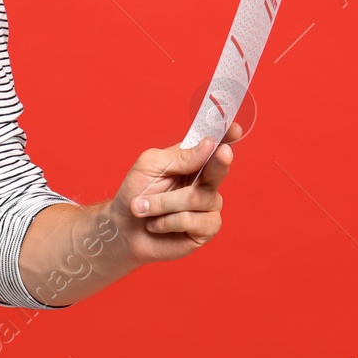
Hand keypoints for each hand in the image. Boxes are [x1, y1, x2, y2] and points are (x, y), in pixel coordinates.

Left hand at [107, 121, 243, 264]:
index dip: (226, 136)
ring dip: (164, 203)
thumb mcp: (150, 165)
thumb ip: (179, 156)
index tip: (235, 128)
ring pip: (198, 197)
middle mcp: (205, 180)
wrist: (123, 229)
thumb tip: (208, 145)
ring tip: (145, 208)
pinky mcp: (206, 228)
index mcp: (192, 160)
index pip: (213, 144)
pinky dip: (167, 221)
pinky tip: (157, 224)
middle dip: (220, 161)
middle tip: (223, 153)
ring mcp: (208, 205)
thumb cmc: (135, 193)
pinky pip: (193, 220)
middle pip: (219, 167)